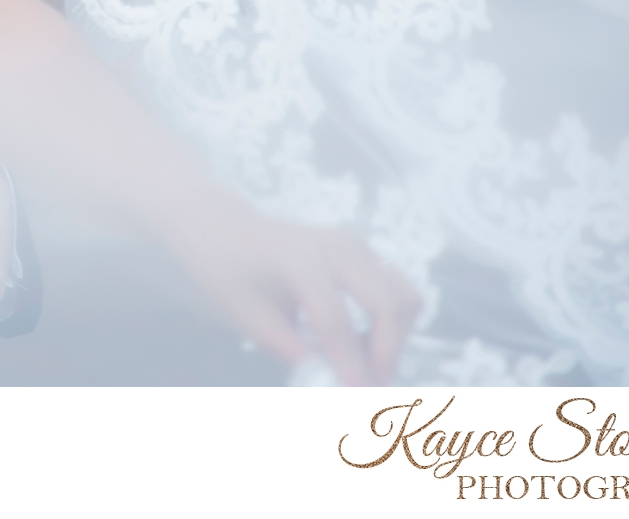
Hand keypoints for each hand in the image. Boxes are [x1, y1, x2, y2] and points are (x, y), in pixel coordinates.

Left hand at [164, 202, 422, 385]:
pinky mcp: (363, 251)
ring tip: (366, 365)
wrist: (225, 231)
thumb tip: (336, 385)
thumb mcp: (249, 318)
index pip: (334, 319)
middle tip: (369, 386)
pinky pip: (397, 290)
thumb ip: (293, 351)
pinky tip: (365, 343)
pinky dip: (393, 323)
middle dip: (387, 353)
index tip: (356, 397)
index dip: (349, 364)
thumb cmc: (230, 274)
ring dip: (396, 338)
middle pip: (387, 303)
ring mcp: (354, 245)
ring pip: (403, 295)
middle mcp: (334, 246)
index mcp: (297, 259)